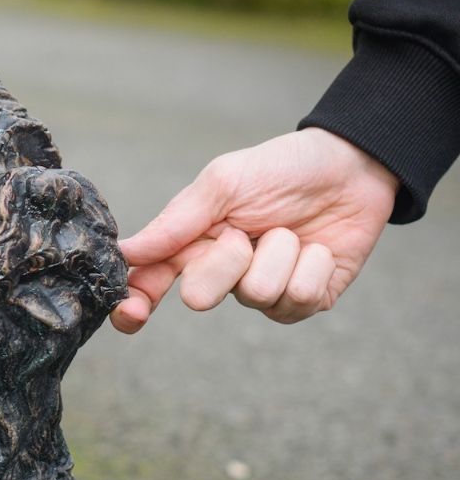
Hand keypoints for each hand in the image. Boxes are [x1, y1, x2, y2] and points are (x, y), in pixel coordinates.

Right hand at [113, 128, 398, 330]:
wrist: (353, 166)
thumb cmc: (282, 169)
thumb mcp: (224, 181)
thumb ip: (177, 221)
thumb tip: (128, 252)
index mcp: (194, 246)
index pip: (150, 284)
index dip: (135, 305)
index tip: (132, 313)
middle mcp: (224, 277)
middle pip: (200, 297)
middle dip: (224, 261)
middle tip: (245, 234)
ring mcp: (264, 294)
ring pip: (258, 294)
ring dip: (280, 253)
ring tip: (291, 231)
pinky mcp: (305, 302)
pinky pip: (299, 298)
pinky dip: (313, 265)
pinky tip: (318, 249)